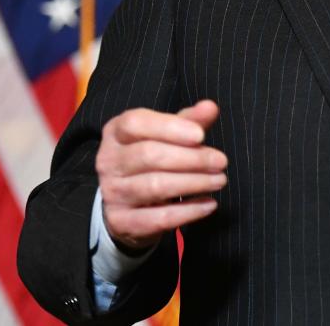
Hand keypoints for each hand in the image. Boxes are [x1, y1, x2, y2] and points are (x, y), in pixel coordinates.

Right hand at [96, 99, 226, 251]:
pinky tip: (209, 204)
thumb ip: (189, 121)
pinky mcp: (121, 221)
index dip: (169, 128)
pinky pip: (158, 217)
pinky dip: (188, 211)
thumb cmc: (152, 160)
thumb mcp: (168, 135)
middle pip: (149, 155)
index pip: (135, 123)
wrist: (128, 205)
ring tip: (219, 180)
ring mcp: (112, 193)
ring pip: (155, 186)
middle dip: (191, 158)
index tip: (201, 136)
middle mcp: (108, 161)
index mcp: (116, 132)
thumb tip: (210, 107)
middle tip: (220, 161)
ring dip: (194, 183)